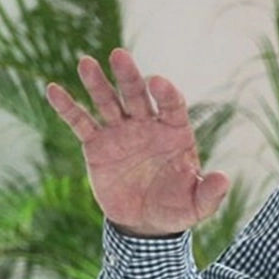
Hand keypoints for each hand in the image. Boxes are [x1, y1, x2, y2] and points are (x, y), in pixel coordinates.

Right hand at [45, 48, 229, 236]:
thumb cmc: (175, 208)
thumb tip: (224, 180)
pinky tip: (54, 89)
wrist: (144, 223)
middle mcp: (147, 125)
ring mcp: (120, 132)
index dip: (166, 93)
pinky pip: (80, 122)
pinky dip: (67, 107)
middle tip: (120, 55)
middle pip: (137, 95)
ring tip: (87, 63)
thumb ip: (210, 193)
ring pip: (108, 102)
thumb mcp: (196, 205)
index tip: (158, 83)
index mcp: (175, 131)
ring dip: (98, 83)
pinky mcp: (96, 144)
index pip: (171, 105)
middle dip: (129, 76)